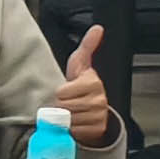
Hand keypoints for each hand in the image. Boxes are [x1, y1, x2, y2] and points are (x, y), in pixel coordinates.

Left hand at [54, 24, 115, 145]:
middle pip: (64, 106)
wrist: (92, 107)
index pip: (62, 92)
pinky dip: (71, 128)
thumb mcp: (80, 64)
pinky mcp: (97, 128)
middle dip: (61, 105)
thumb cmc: (81, 84)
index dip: (59, 93)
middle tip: (66, 102)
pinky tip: (75, 121)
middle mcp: (99, 99)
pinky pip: (75, 130)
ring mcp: (100, 115)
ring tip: (70, 111)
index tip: (66, 91)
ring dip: (65, 117)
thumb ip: (87, 46)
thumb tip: (98, 28)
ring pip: (69, 119)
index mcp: (93, 82)